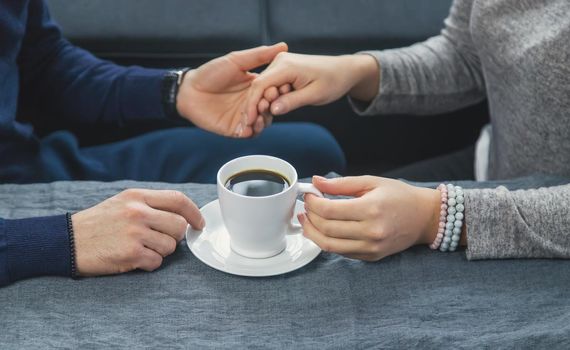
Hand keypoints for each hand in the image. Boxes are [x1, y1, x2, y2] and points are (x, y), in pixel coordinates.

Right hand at [71, 189, 203, 275]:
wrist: (66, 241)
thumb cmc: (97, 223)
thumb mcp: (123, 202)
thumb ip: (150, 204)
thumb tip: (182, 213)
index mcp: (137, 196)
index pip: (178, 200)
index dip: (194, 213)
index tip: (199, 223)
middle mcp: (138, 212)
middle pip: (179, 226)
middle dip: (175, 236)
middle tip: (160, 239)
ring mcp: (135, 233)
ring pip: (170, 246)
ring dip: (160, 251)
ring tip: (140, 248)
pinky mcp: (130, 254)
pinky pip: (156, 262)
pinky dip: (148, 264)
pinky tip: (133, 258)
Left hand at [176, 43, 287, 137]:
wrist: (189, 90)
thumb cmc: (210, 73)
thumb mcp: (236, 61)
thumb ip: (259, 55)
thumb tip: (283, 46)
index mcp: (255, 87)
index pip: (273, 92)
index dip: (278, 91)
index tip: (278, 88)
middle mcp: (251, 103)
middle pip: (270, 108)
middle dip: (271, 106)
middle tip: (267, 101)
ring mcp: (244, 117)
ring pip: (262, 123)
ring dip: (264, 119)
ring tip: (260, 113)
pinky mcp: (234, 129)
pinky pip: (249, 134)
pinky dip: (253, 130)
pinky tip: (251, 124)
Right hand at [247, 53, 378, 119]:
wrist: (344, 70)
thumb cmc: (333, 81)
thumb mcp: (315, 95)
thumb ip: (292, 102)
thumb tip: (272, 110)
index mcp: (286, 65)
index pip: (260, 85)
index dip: (252, 104)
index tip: (249, 122)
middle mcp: (280, 61)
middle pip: (258, 86)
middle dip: (256, 106)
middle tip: (255, 125)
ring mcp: (280, 64)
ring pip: (263, 87)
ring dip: (264, 103)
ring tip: (266, 119)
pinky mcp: (283, 69)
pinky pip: (270, 85)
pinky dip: (270, 98)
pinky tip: (275, 109)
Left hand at [298, 176, 440, 260]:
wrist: (425, 217)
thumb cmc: (400, 196)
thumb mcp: (372, 182)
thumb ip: (342, 184)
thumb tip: (317, 181)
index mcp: (370, 209)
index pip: (329, 210)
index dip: (313, 203)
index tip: (309, 195)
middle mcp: (370, 231)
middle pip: (326, 228)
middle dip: (310, 216)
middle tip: (306, 207)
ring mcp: (371, 247)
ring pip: (329, 245)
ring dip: (312, 233)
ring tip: (307, 221)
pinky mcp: (371, 257)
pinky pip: (341, 253)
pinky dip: (327, 242)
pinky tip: (322, 231)